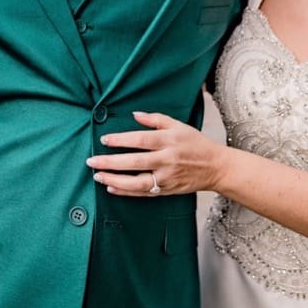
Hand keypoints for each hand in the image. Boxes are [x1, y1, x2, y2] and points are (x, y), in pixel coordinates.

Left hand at [84, 112, 226, 197]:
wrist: (215, 167)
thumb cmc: (195, 143)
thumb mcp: (178, 125)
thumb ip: (156, 119)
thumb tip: (135, 115)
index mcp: (168, 141)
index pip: (140, 140)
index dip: (120, 140)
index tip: (104, 140)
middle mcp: (166, 160)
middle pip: (134, 162)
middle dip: (110, 162)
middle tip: (91, 161)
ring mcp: (167, 177)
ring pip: (137, 182)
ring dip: (115, 180)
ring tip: (98, 176)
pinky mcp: (167, 190)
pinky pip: (143, 193)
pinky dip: (126, 191)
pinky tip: (111, 188)